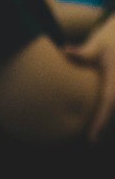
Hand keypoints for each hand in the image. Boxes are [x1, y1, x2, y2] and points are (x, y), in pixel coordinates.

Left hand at [65, 14, 114, 140]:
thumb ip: (84, 51)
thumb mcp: (97, 42)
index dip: (100, 120)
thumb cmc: (109, 38)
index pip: (108, 102)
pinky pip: (111, 100)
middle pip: (112, 108)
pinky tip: (96, 122)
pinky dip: (106, 111)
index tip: (92, 136)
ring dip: (106, 118)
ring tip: (93, 135)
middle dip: (103, 124)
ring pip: (113, 104)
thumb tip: (67, 51)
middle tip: (91, 139)